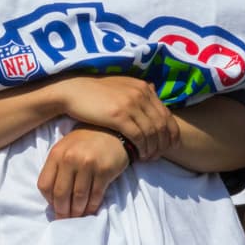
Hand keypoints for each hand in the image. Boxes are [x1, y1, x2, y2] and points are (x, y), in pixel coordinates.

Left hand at [37, 126, 129, 218]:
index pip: (44, 185)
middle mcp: (70, 158)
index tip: (55, 206)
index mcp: (57, 154)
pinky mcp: (104, 171)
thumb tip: (53, 198)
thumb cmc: (86, 141)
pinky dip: (92, 207)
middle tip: (65, 219)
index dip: (48, 200)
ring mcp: (88, 164)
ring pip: (78, 198)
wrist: (113, 130)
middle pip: (61, 194)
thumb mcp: (66, 148)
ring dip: (77, 212)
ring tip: (77, 217)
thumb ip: (57, 168)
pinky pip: (95, 196)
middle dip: (62, 211)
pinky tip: (90, 210)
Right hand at [55, 76, 178, 160]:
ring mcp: (131, 104)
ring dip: (153, 148)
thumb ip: (137, 91)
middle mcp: (140, 94)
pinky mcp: (119, 116)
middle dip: (164, 143)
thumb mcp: (120, 87)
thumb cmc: (96, 92)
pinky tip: (139, 156)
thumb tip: (154, 90)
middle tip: (160, 155)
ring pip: (152, 132)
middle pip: (162, 124)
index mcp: (143, 88)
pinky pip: (139, 136)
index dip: (171, 132)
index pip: (166, 113)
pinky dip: (142, 148)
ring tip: (149, 158)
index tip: (170, 145)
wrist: (73, 91)